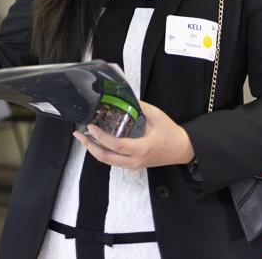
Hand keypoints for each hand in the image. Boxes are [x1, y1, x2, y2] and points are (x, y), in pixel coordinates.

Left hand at [72, 101, 194, 170]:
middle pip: (106, 158)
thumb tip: (125, 97)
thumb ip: (140, 106)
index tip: (91, 127)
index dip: (101, 137)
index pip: (116, 145)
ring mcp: (134, 165)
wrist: (183, 150)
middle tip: (78, 133)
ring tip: (83, 137)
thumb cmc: (171, 134)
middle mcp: (135, 160)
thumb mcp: (157, 116)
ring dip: (94, 150)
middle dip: (89, 146)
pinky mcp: (133, 165)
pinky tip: (97, 142)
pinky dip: (103, 152)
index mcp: (141, 148)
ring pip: (108, 161)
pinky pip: (114, 161)